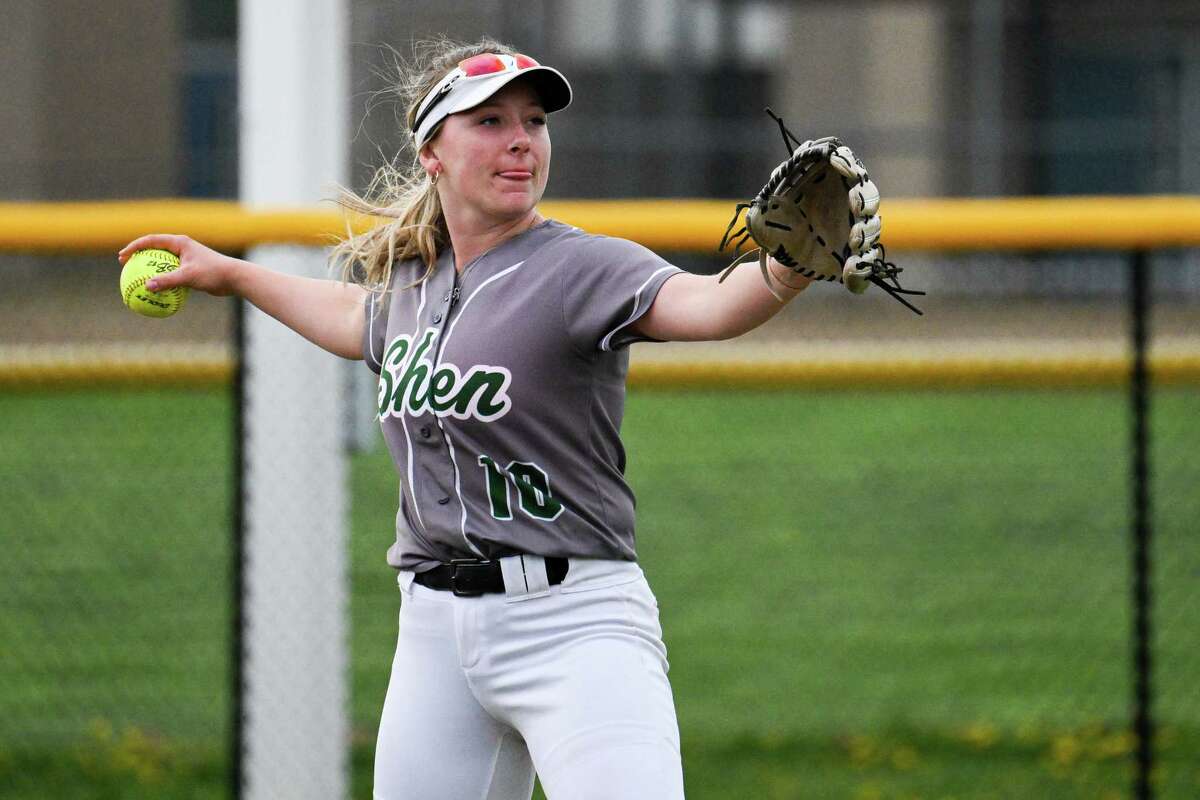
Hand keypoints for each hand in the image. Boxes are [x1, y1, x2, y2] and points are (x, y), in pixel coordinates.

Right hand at [117, 234, 240, 296]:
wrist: (235, 278)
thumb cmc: (213, 273)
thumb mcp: (189, 276)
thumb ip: (168, 281)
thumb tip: (147, 286)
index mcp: (179, 242)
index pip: (151, 240)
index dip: (134, 247)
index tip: (122, 257)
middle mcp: (182, 247)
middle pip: (154, 249)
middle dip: (138, 256)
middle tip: (124, 265)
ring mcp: (186, 258)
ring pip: (162, 263)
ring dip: (149, 269)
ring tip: (135, 279)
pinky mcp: (191, 269)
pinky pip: (171, 274)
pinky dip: (162, 280)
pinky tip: (155, 292)